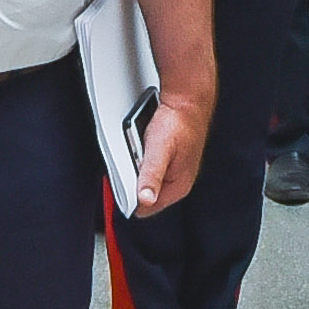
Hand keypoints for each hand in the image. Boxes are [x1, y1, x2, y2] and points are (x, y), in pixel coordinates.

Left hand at [127, 94, 203, 216]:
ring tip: (141, 145)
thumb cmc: (178, 122)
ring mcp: (172, 169)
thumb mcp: (159, 150)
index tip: (122, 182)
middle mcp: (176, 181)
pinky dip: (142, 154)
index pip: (146, 208)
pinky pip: (148, 163)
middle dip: (133, 178)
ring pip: (144, 176)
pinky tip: (144, 141)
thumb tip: (145, 199)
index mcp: (178, 186)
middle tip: (134, 157)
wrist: (187, 99)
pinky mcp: (168, 157)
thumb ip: (151, 175)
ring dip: (137, 164)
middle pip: (143, 192)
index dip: (130, 197)